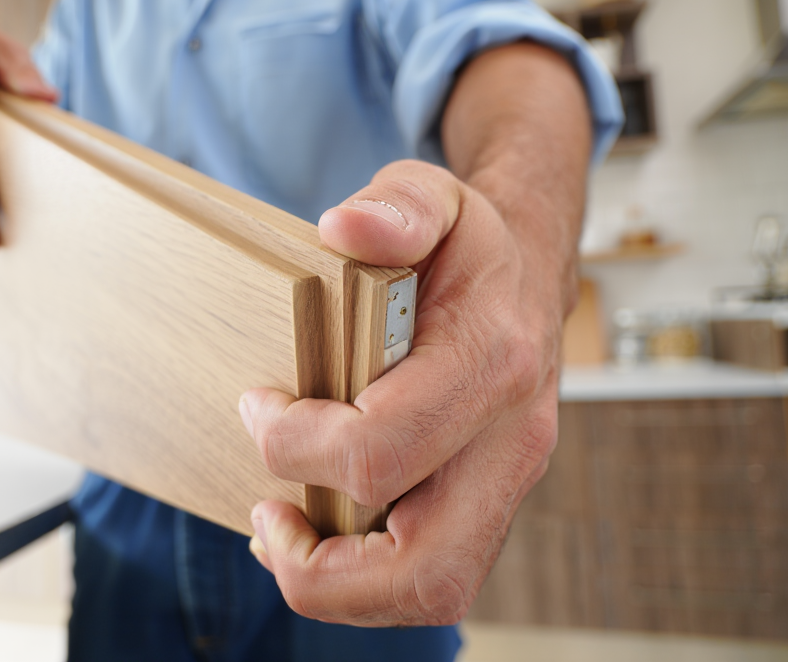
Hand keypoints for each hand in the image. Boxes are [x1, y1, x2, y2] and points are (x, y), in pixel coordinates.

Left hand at [238, 159, 570, 624]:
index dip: (297, 446)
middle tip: (265, 513)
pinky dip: (364, 581)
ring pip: (434, 590)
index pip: (383, 449)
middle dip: (322, 565)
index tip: (257, 405)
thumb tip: (343, 228)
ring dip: (341, 587)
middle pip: (424, 565)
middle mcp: (515, 440)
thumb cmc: (467, 246)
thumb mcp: (432, 196)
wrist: (529, 275)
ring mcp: (508, 483)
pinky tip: (316, 535)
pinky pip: (433, 579)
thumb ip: (395, 208)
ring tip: (282, 535)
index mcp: (494, 361)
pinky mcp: (491, 505)